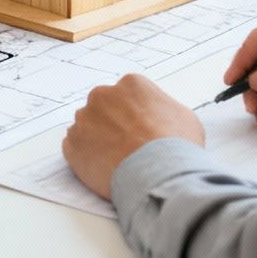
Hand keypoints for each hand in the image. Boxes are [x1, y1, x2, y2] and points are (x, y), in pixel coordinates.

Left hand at [62, 74, 202, 199]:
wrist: (157, 173)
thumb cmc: (175, 146)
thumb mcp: (184, 117)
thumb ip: (164, 109)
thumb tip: (160, 116)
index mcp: (130, 84)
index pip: (127, 96)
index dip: (134, 115)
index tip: (140, 130)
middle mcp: (102, 96)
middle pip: (103, 108)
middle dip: (111, 124)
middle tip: (126, 146)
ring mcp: (84, 120)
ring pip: (87, 127)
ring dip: (97, 140)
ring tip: (117, 160)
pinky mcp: (72, 144)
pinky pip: (75, 148)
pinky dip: (86, 157)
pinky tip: (104, 168)